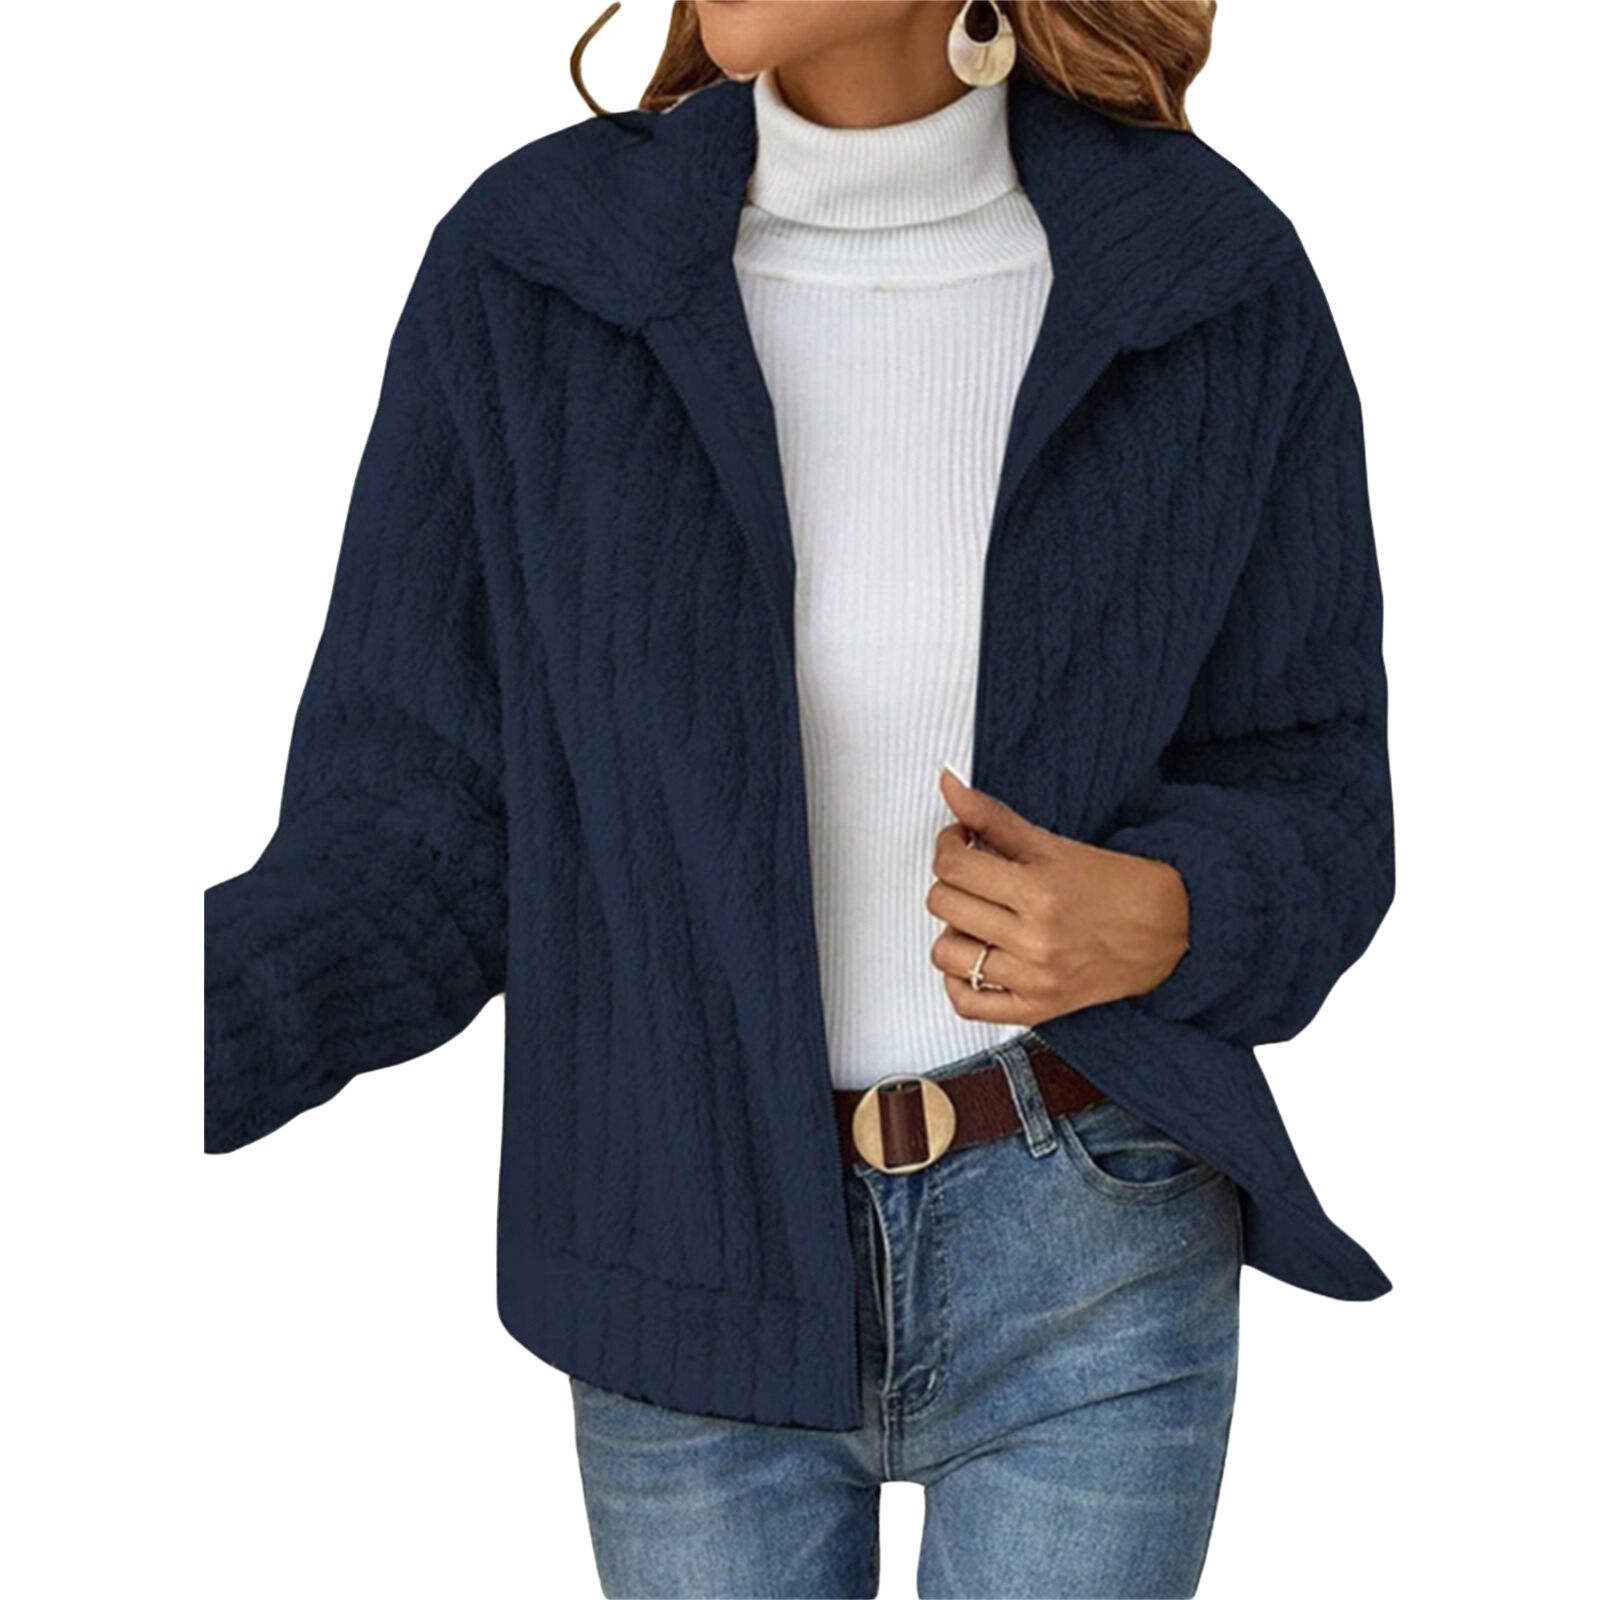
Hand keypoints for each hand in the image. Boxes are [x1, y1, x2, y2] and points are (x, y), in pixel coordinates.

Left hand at [927, 767, 1190, 1023]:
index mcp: (1039, 891)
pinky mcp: (1036, 1008)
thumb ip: (993, 817)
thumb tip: (949, 785)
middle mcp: (1034, 939)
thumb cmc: (1112, 885)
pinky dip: (960, 980)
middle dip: (951, 882)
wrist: (1168, 928)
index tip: (961, 841)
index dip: (948, 845)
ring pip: (945, 954)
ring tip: (978, 919)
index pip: (953, 866)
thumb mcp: (1052, 844)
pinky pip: (966, 1003)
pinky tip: (976, 959)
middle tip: (974, 876)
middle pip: (944, 905)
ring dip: (953, 931)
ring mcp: (1034, 979)